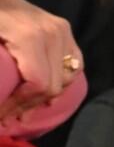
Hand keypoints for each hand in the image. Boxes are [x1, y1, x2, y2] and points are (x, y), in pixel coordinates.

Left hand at [0, 0, 81, 124]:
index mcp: (30, 37)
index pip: (38, 84)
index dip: (18, 105)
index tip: (0, 115)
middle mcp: (54, 33)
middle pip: (53, 85)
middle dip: (29, 106)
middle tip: (7, 118)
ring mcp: (62, 30)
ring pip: (66, 78)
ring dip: (45, 97)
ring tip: (22, 109)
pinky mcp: (64, 29)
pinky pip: (73, 64)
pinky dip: (61, 81)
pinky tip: (42, 92)